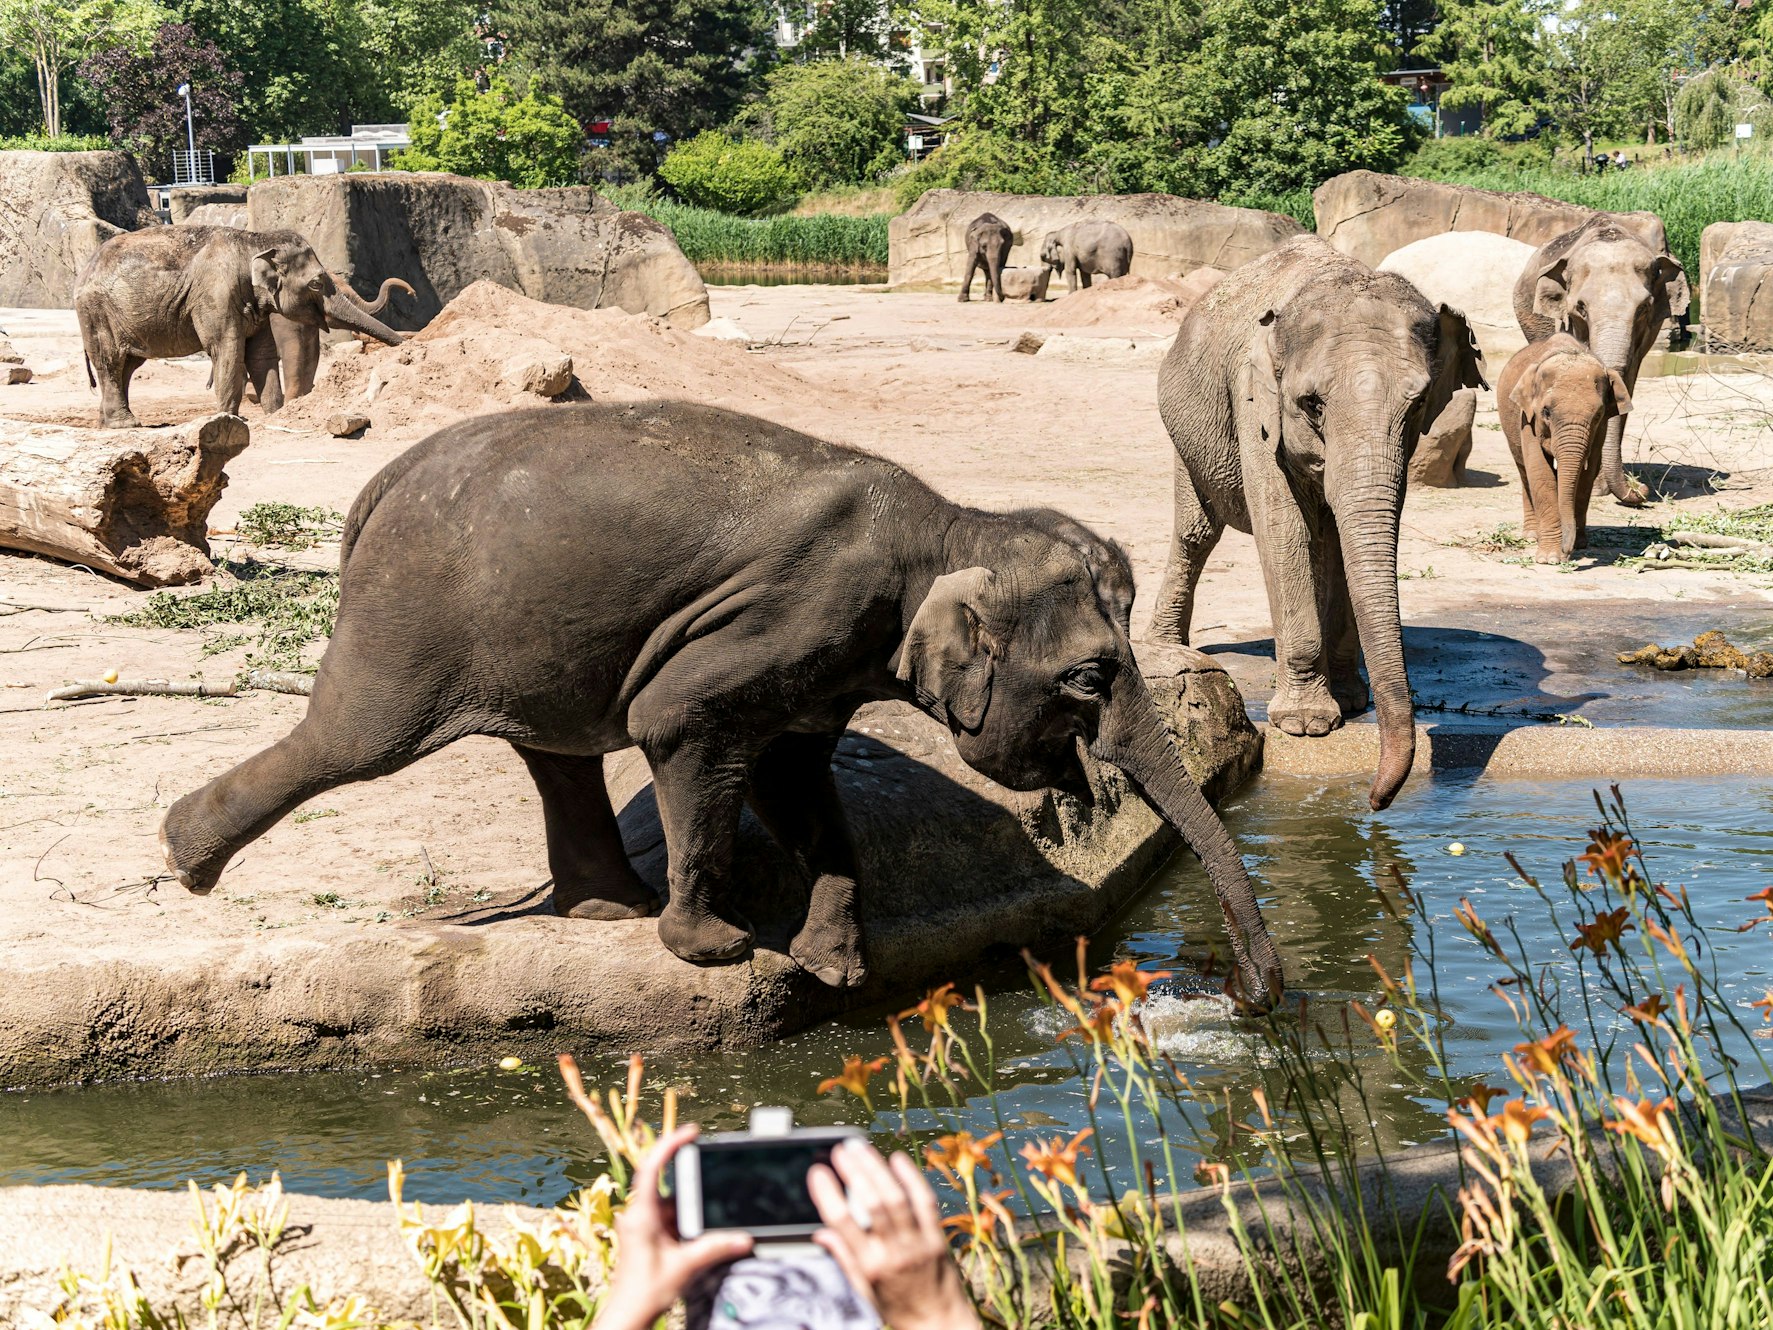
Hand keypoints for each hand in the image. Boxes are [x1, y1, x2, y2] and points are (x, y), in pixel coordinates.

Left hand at [592, 1125, 752, 1329]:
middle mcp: (639, 1215)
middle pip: (671, 1191)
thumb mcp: (685, 1267)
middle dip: (693, 1199)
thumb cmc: (643, 1293)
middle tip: (703, 1216)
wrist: (628, 1317)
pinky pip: (672, 1222)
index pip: (651, 1167)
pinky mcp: (648, 1237)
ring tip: (694, 1244)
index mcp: (641, 1214)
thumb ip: (714, 1248)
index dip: (670, 1145)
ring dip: (691, 1218)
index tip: (690, 1133)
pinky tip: (694, 1245)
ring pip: (674, 1209)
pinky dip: (687, 1228)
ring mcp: (643, 1226)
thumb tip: (742, 1237)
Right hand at [809, 1140, 980, 1329]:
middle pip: (871, 1204)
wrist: (940, 1325)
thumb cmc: (898, 1309)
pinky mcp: (938, 1237)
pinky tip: (897, 1159)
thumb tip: (819, 1234)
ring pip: (896, 1198)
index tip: (817, 1172)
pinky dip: (911, 1177)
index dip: (828, 1194)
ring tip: (861, 1148)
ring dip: (877, 1169)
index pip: (842, 1224)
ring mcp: (918, 1243)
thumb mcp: (864, 1290)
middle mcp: (893, 1252)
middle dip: (854, 1172)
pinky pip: (924, 1201)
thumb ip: (843, 1258)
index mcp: (869, 1266)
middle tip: (840, 1151)